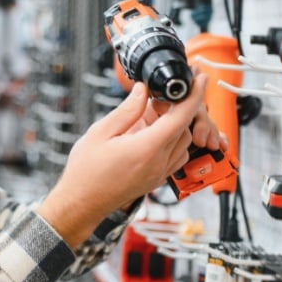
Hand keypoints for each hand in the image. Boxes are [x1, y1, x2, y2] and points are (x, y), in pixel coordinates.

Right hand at [38, 75, 207, 246]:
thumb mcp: (100, 132)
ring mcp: (159, 174)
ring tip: (149, 116)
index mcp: (146, 149)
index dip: (194, 95)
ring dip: (174, 126)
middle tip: (157, 98)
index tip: (200, 79)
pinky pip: (175, 157)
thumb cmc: (86, 172)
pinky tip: (150, 134)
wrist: (81, 203)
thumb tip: (143, 91)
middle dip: (177, 109)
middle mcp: (158, 163)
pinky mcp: (156, 180)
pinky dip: (171, 141)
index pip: (181, 117)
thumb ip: (127, 110)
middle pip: (184, 128)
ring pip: (182, 143)